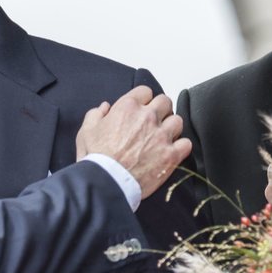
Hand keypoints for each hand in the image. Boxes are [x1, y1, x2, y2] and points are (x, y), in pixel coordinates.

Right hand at [75, 85, 191, 198]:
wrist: (107, 181)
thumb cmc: (95, 157)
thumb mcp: (85, 131)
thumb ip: (95, 114)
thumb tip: (105, 107)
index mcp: (127, 108)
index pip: (145, 91)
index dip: (142, 99)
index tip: (140, 108)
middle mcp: (147, 117)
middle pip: (165, 102)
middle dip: (160, 110)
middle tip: (153, 121)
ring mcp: (161, 136)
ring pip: (177, 121)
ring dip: (170, 127)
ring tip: (162, 137)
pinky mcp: (171, 155)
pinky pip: (186, 143)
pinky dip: (180, 146)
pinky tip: (170, 151)